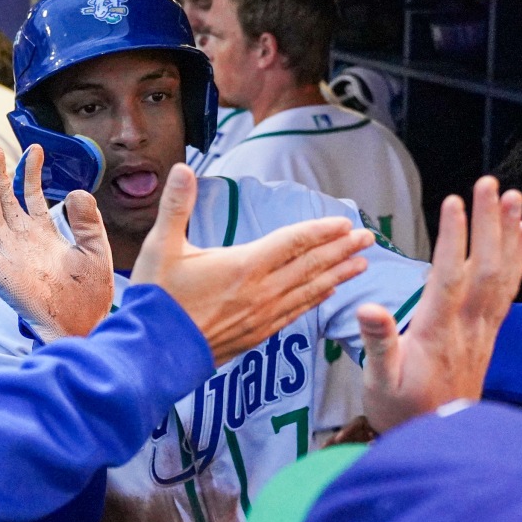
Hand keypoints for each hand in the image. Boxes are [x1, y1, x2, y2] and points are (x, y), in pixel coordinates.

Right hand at [0, 145, 112, 340]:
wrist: (86, 325)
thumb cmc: (91, 293)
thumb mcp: (95, 249)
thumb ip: (87, 221)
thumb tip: (78, 191)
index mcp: (43, 234)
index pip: (30, 196)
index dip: (29, 172)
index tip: (34, 148)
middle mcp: (22, 242)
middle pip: (4, 202)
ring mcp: (10, 258)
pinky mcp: (4, 279)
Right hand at [129, 164, 373, 364]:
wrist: (153, 353)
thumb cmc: (157, 299)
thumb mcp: (161, 246)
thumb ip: (176, 206)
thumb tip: (181, 168)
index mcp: (244, 265)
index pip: (293, 242)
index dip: (321, 230)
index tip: (345, 222)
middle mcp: (261, 291)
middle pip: (310, 265)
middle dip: (341, 250)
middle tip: (369, 238)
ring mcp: (262, 316)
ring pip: (310, 291)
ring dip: (338, 274)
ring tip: (362, 264)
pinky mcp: (258, 335)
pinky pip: (297, 312)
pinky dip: (317, 299)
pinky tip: (329, 293)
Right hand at [361, 177, 521, 431]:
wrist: (440, 441)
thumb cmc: (403, 411)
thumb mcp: (379, 383)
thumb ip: (378, 344)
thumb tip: (369, 309)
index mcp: (437, 332)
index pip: (448, 277)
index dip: (452, 238)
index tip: (453, 202)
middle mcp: (468, 326)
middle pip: (483, 267)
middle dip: (486, 223)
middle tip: (488, 182)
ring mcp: (484, 329)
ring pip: (502, 274)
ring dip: (507, 233)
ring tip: (513, 196)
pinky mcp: (491, 332)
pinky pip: (509, 289)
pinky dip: (517, 258)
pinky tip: (521, 233)